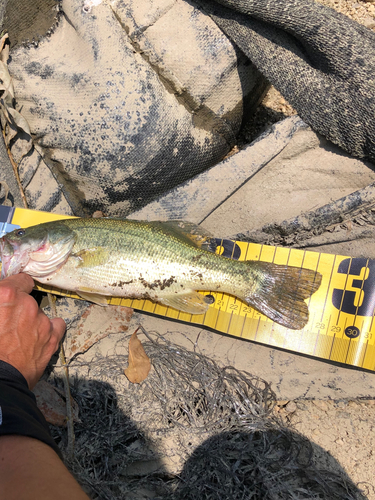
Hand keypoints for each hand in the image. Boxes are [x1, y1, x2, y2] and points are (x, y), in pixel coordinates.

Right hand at [0, 274, 65, 388]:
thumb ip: (0, 300)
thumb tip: (3, 301)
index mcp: (6, 295)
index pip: (20, 279)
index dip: (16, 286)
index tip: (13, 294)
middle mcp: (27, 304)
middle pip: (28, 299)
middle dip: (19, 309)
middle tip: (8, 324)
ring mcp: (42, 321)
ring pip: (39, 314)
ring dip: (31, 321)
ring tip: (19, 337)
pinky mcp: (52, 338)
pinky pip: (57, 325)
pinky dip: (50, 329)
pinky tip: (39, 337)